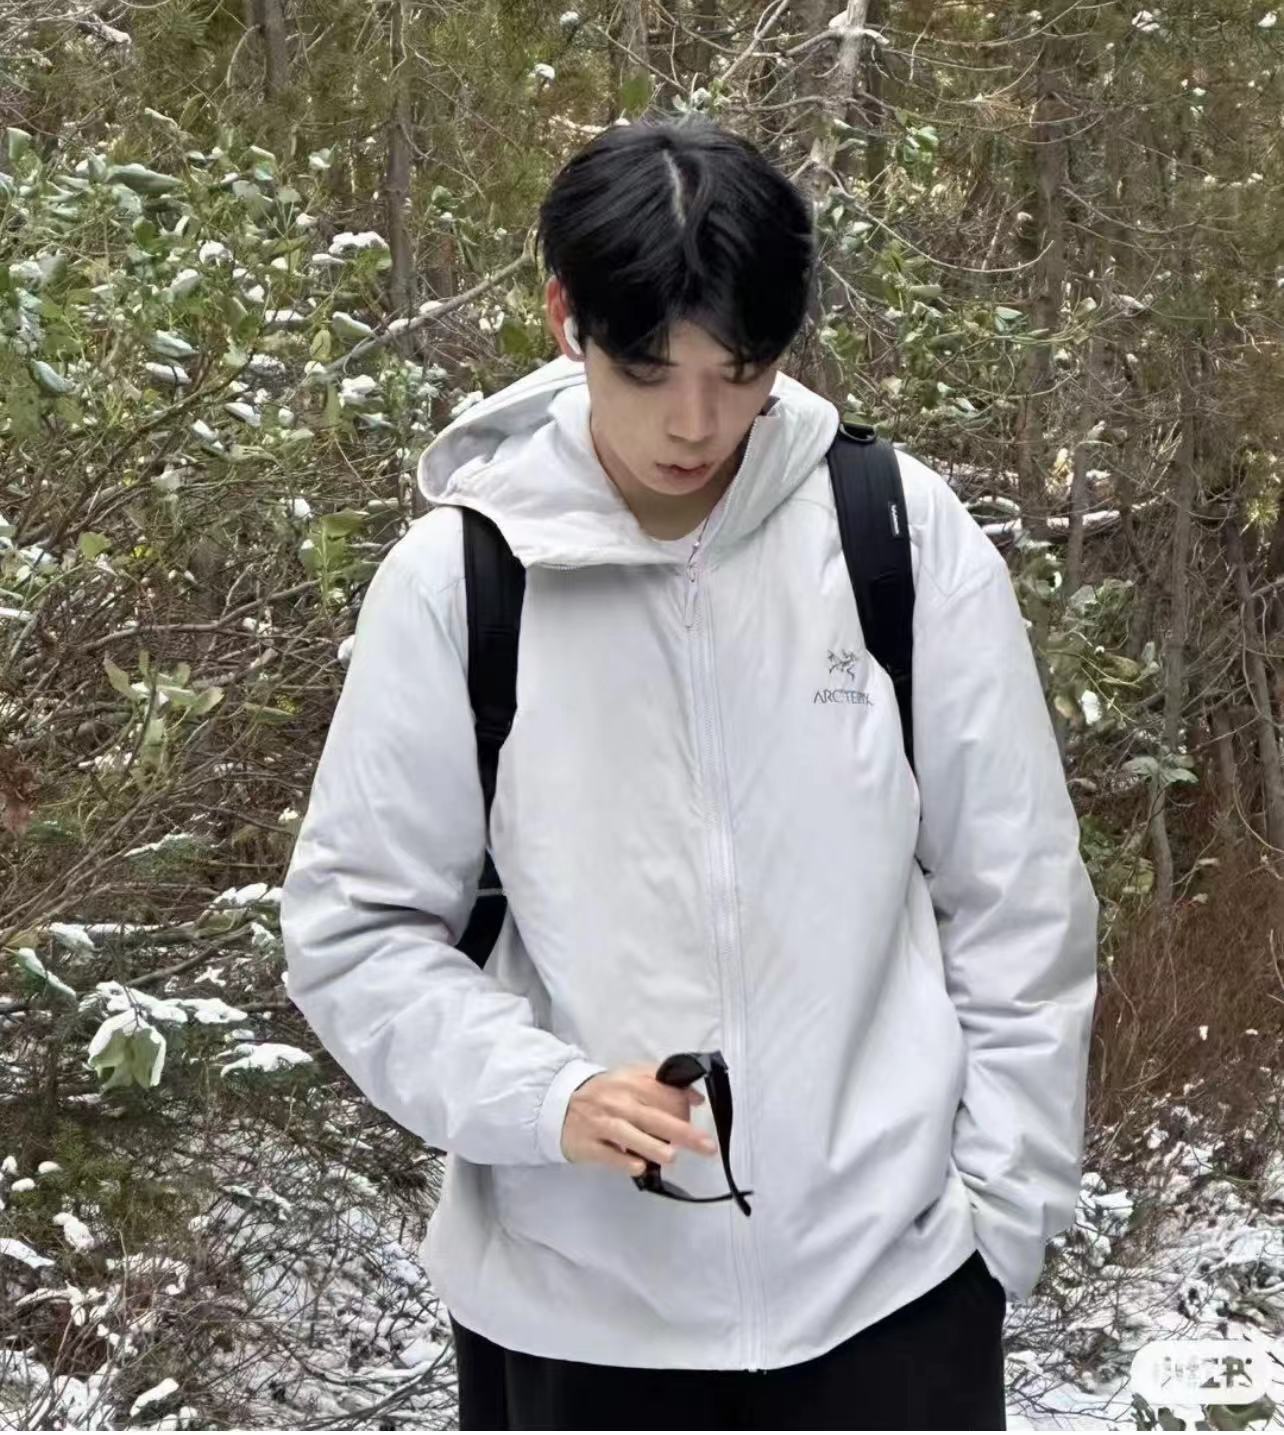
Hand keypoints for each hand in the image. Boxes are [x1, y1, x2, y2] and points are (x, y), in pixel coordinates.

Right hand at [561, 1062, 718, 1174]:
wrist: (560, 1104)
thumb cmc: (605, 1093)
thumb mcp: (631, 1079)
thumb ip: (663, 1083)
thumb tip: (697, 1098)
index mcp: (630, 1084)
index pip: (661, 1092)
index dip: (681, 1104)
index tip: (697, 1115)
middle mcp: (618, 1103)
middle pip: (653, 1116)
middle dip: (682, 1131)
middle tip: (706, 1146)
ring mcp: (602, 1124)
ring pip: (629, 1134)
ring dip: (651, 1145)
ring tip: (672, 1157)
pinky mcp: (589, 1145)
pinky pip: (607, 1154)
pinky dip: (622, 1160)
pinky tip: (638, 1167)